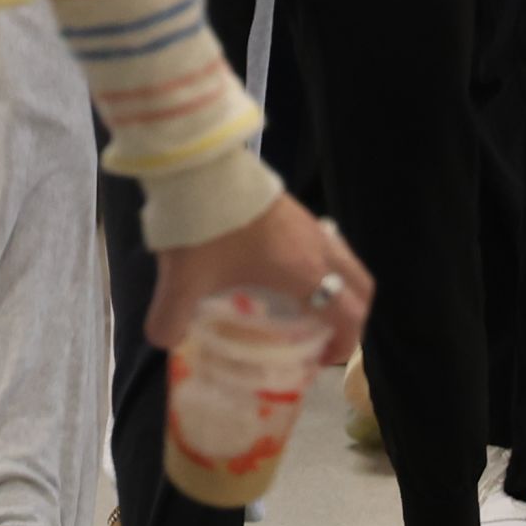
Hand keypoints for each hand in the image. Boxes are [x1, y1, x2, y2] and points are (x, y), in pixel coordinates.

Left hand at [145, 192, 370, 364]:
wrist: (199, 165)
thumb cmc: (203, 229)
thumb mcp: (181, 281)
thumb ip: (170, 319)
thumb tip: (165, 340)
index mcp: (304, 273)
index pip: (348, 315)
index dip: (344, 344)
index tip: (321, 360)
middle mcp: (318, 247)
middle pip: (361, 286)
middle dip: (351, 315)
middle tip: (323, 334)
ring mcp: (309, 223)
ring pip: (344, 261)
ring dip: (338, 285)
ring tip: (305, 303)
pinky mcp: (293, 206)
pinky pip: (324, 242)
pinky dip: (319, 263)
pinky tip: (281, 268)